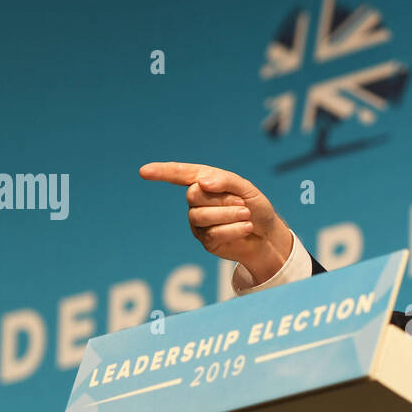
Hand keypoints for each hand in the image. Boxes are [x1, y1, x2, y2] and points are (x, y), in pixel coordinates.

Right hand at [139, 162, 293, 283]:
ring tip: (246, 216)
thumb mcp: (246, 188)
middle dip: (221, 199)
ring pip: (200, 215)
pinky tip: (246, 228)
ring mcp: (198, 221)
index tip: (144, 172)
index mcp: (205, 181)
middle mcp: (197, 201)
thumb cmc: (256, 208)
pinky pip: (211, 232)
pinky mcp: (205, 239)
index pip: (180, 174)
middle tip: (243, 204)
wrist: (267, 236)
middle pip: (193, 195)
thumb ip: (225, 180)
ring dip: (228, 214)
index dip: (162, 172)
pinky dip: (233, 229)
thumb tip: (202, 183)